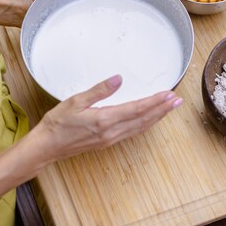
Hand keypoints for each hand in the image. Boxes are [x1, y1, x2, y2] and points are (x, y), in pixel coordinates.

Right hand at [31, 75, 181, 163]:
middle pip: (144, 119)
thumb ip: (99, 90)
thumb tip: (118, 79)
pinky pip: (133, 132)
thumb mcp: (76, 101)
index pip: (137, 109)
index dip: (155, 102)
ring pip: (140, 127)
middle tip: (177, 100)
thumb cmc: (58, 123)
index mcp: (105, 120)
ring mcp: (111, 138)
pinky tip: (150, 119)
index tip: (169, 94)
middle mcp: (111, 132)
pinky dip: (145, 123)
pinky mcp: (108, 141)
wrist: (47, 146)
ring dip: (157, 117)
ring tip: (169, 108)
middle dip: (162, 109)